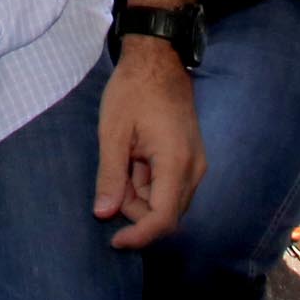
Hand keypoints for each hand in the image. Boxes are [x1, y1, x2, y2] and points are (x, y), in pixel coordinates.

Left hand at [93, 39, 205, 249]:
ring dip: (140, 194)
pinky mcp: (191, 159)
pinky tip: (134, 158)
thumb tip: (104, 214)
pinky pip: (170, 186)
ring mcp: (196, 164)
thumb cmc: (133, 90)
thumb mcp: (113, 132)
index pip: (162, 219)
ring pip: (167, 201)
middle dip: (134, 209)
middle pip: (165, 213)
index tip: (114, 240)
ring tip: (123, 158)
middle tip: (112, 177)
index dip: (139, 236)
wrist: (159, 59)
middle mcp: (193, 169)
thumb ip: (110, 175)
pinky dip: (148, 183)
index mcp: (175, 163)